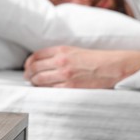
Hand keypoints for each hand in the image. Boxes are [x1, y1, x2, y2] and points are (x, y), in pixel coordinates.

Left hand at [24, 46, 139, 88]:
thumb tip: (43, 62)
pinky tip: (44, 89)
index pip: (36, 55)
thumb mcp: (75, 50)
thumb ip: (59, 54)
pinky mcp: (70, 86)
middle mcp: (61, 61)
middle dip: (28, 73)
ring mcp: (65, 74)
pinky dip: (44, 89)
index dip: (28, 62)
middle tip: (27, 77)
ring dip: (34, 82)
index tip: (27, 66)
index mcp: (62, 50)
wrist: (112, 67)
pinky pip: (50, 89)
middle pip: (34, 67)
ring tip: (34, 83)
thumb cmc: (94, 59)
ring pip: (39, 79)